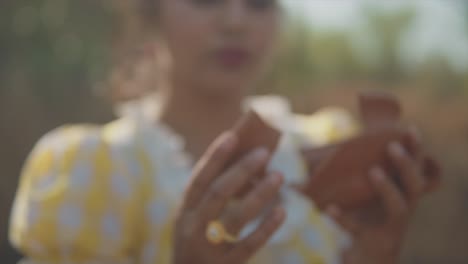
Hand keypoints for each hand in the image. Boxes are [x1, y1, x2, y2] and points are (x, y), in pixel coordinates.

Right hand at [173, 132, 285, 263]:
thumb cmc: (198, 244)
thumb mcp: (194, 221)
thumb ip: (211, 198)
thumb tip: (244, 164)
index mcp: (185, 212)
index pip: (198, 179)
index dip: (214, 157)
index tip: (232, 136)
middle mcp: (193, 228)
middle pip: (217, 193)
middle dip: (241, 170)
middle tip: (264, 152)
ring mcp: (208, 248)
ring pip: (236, 217)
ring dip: (259, 194)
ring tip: (279, 175)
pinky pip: (249, 244)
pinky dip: (267, 227)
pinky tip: (282, 211)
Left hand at [327, 127, 425, 263]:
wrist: (369, 258)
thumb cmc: (365, 220)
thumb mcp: (360, 196)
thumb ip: (346, 174)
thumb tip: (303, 151)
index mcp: (400, 193)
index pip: (416, 168)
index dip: (416, 149)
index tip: (411, 128)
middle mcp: (402, 208)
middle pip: (415, 185)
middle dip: (406, 165)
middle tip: (392, 147)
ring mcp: (391, 227)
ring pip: (399, 207)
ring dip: (387, 188)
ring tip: (373, 172)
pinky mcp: (374, 242)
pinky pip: (360, 230)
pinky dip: (345, 219)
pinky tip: (330, 209)